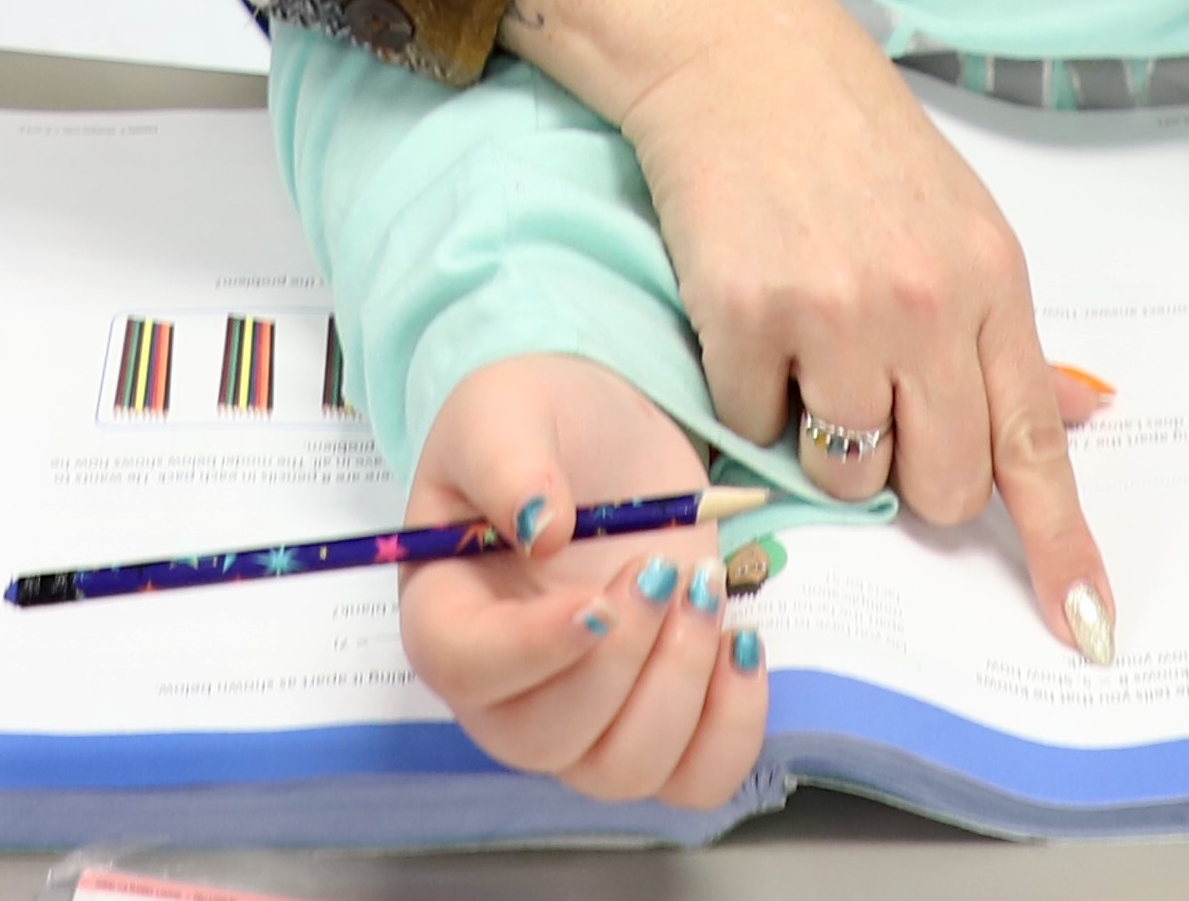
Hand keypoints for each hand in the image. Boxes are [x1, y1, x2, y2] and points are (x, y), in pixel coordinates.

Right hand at [395, 358, 768, 809]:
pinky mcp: (655, 717)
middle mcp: (504, 688)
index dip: (529, 652)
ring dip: (680, 689)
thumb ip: (506, 459)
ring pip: (622, 771)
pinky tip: (741, 643)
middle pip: (546, 739)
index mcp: (447, 613)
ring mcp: (583, 717)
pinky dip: (731, 728)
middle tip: (662, 570)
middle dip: (622, 661)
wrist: (604, 436)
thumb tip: (540, 529)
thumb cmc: (536, 425)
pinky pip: (693, 779)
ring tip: (704, 593)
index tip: (596, 602)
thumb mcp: (502, 408)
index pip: (464, 670)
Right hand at [610, 0, 1117, 663]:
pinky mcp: (744, 317)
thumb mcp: (965, 224)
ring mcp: (833, 313)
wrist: (740, 59)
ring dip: (829, 436)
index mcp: (993, 284)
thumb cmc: (856, 143)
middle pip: (939, 487)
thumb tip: (1074, 423)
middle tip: (877, 399)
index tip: (1088, 628)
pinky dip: (750, 393)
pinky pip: (755, 429)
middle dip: (911, 473)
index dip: (1061, 547)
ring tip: (811, 344)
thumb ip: (1006, 337)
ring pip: (849, 473)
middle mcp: (924, 305)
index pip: (1035, 445)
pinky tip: (754, 313)